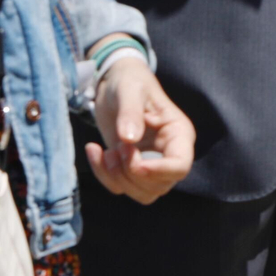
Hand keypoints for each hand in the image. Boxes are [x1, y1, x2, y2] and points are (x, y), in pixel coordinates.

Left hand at [86, 54, 194, 204]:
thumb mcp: (129, 90)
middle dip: (131, 173)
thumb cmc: (129, 82)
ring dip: (117, 178)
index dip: (158, 170)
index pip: (180, 165)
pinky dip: (103, 175)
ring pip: (142, 193)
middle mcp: (169, 153)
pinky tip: (95, 150)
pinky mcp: (131, 169)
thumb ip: (130, 112)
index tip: (131, 158)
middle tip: (118, 147)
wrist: (114, 85)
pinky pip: (120, 188)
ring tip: (106, 151)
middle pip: (160, 185)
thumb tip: (129, 139)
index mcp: (179, 134)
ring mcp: (151, 164)